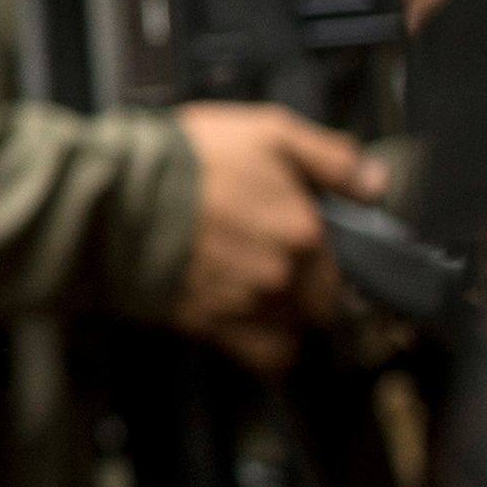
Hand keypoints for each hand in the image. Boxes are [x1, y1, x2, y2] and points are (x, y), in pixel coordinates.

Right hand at [169, 102, 375, 373]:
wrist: (110, 196)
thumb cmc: (181, 159)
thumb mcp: (265, 131)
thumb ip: (331, 158)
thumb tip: (376, 182)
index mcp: (304, 230)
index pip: (346, 260)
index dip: (329, 252)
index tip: (309, 244)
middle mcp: (284, 274)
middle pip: (322, 300)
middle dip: (308, 287)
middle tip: (276, 264)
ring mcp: (249, 304)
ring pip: (293, 326)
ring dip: (282, 312)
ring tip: (250, 287)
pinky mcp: (213, 326)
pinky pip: (265, 356)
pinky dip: (265, 347)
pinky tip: (250, 324)